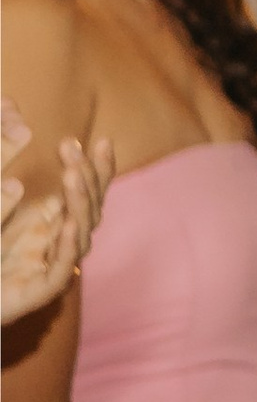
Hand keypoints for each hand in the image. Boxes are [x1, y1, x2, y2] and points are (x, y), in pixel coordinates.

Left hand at [0, 107, 112, 327]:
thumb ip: (1, 155)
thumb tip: (14, 109)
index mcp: (53, 220)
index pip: (88, 192)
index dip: (99, 168)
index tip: (102, 139)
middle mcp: (58, 242)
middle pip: (89, 208)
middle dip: (86, 176)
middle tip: (70, 148)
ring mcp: (51, 267)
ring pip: (80, 234)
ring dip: (79, 202)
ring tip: (71, 175)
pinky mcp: (36, 292)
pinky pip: (60, 270)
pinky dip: (68, 246)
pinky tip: (68, 222)